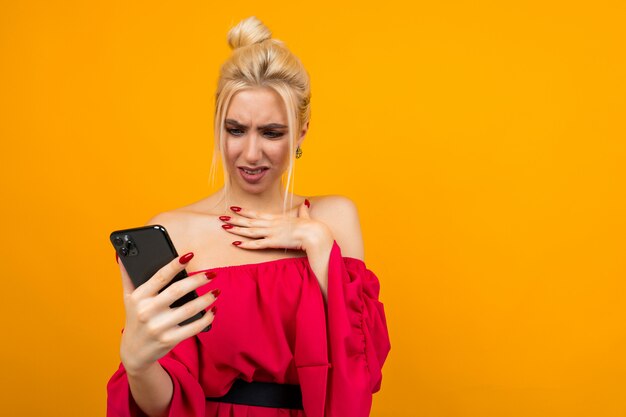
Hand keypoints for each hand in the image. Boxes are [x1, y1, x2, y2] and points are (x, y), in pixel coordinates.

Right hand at [117, 254, 217, 374]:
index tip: (189, 255)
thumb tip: (122, 254)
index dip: (175, 265)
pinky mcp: (169, 340)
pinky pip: (193, 327)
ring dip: (206, 299)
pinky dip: (206, 318)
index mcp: (139, 297)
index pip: (159, 277)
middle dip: (197, 281)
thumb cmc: (134, 319)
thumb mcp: (127, 298)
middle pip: (177, 291)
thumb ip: (127, 276)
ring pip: (189, 309)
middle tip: (212, 274)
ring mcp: (158, 327)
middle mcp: (147, 312)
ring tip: (216, 291)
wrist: (134, 352)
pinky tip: (213, 310)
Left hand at [220, 200, 328, 251]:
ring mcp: (271, 232)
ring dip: (237, 229)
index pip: (257, 214)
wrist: (313, 233)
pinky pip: (257, 244)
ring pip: (250, 231)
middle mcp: (271, 224)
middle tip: (222, 217)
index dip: (244, 211)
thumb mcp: (305, 216)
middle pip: (250, 221)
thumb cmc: (311, 226)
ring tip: (225, 227)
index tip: (234, 208)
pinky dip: (246, 244)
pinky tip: (236, 243)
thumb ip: (303, 211)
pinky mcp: (273, 242)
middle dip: (235, 219)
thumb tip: (306, 203)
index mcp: (277, 218)